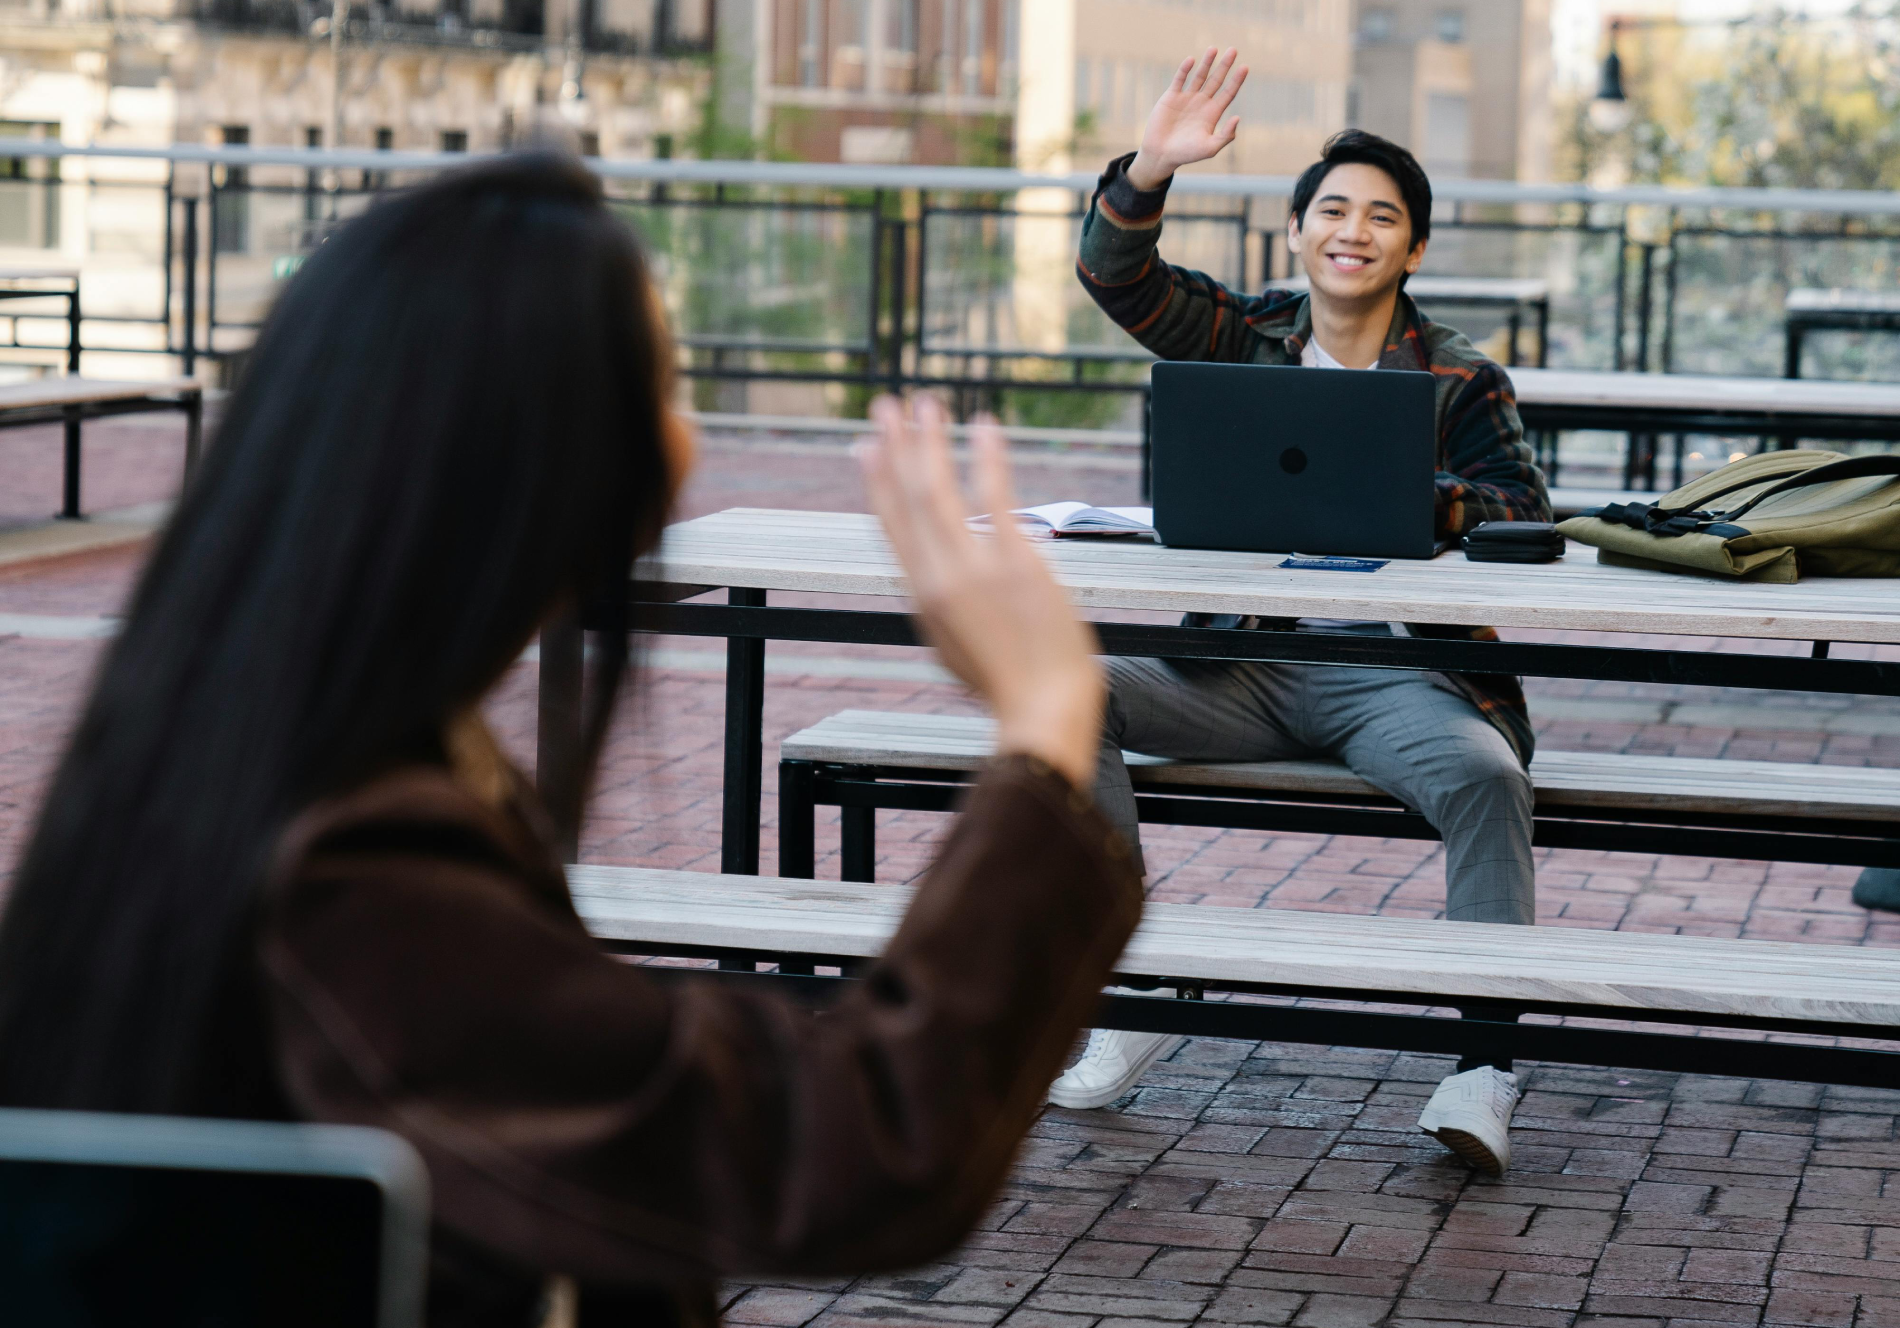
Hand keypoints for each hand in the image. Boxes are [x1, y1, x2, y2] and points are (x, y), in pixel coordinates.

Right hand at [858, 397, 1103, 789]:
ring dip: (930, 440)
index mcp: (921, 599)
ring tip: (926, 403)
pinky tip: (984, 426)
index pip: (891, 526)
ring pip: (939, 490)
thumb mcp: (957, 648)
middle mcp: (938, 578)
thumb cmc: (1009, 687)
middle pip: (907, 498)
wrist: (1040, 710)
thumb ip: (945, 607)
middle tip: (887, 406)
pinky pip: (995, 496)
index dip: (877, 481)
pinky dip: (987, 457)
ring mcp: (974, 568)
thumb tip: (940, 583)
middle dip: (896, 446)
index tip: (869, 447)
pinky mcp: (1016, 562)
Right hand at [1127, 48, 1247, 191]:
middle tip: (1233, 50)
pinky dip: (1184, 70)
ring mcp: (1186, 98)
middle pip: (1217, 80)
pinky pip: (1179, 79)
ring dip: (1207, 63)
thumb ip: (1225, 136)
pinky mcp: (1171, 97)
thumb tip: (1237, 117)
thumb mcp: (1210, 148)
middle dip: (1225, 66)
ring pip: (1199, 76)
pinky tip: (1191, 60)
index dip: (1237, 81)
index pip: (1228, 93)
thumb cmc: (1186, 154)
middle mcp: (1201, 103)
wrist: (1160, 154)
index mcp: (1212, 113)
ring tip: (1214, 49)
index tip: (1245, 67)